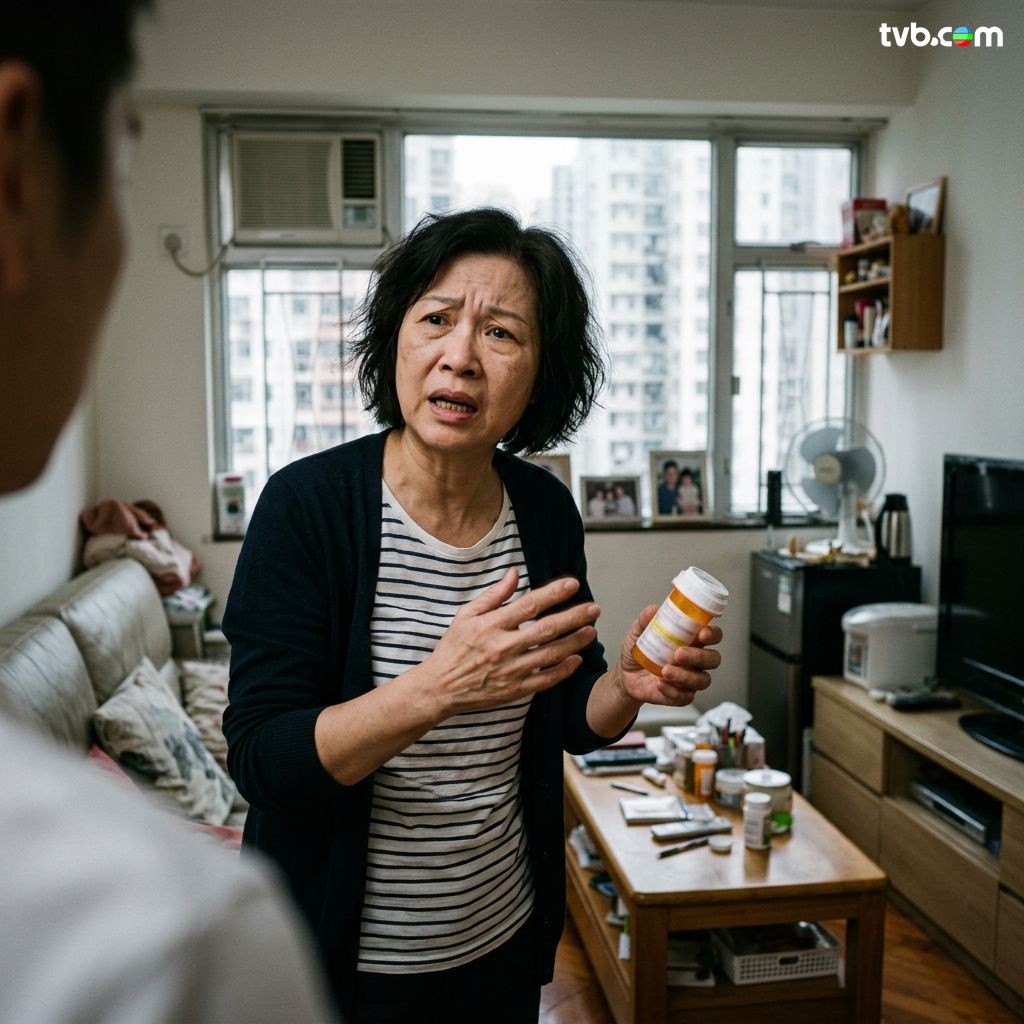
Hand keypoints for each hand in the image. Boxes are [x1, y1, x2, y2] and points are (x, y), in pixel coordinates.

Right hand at [423, 569, 600, 718]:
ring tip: (591, 631)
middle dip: (574, 617)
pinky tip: (576, 660)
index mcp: (491, 625)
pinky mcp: (514, 690)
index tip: (573, 584)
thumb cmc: (453, 648)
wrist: (440, 688)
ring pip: (551, 654)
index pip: (529, 605)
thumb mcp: (466, 615)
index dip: (553, 593)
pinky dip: (563, 670)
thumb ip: (493, 595)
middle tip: (594, 608)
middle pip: (547, 629)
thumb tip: (514, 573)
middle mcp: (503, 647)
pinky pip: (545, 680)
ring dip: (575, 642)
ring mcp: (510, 670)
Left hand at [616, 606, 721, 707]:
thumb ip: (645, 621)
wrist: (625, 675)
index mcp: (691, 640)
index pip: (713, 635)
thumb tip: (653, 609)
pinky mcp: (680, 695)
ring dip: (685, 676)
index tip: (703, 633)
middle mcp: (695, 660)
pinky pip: (686, 697)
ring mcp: (690, 679)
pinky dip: (673, 691)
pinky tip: (660, 684)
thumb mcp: (638, 633)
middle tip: (679, 653)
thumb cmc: (640, 652)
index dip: (713, 634)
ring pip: (702, 680)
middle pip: (713, 659)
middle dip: (699, 656)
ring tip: (664, 670)